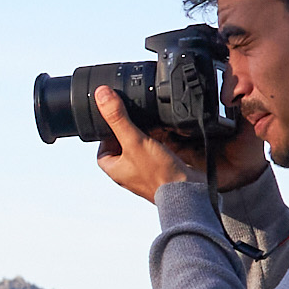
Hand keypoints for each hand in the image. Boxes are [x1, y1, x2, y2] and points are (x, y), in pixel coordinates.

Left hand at [94, 88, 269, 202]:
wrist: (188, 193)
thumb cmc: (158, 174)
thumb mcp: (134, 140)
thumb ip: (118, 118)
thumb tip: (101, 95)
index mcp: (114, 169)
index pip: (102, 148)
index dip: (106, 133)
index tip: (114, 119)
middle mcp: (128, 172)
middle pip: (122, 146)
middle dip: (129, 131)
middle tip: (135, 117)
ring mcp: (146, 172)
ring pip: (141, 148)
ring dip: (146, 135)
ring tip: (151, 123)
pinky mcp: (163, 170)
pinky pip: (158, 152)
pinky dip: (161, 141)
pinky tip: (168, 133)